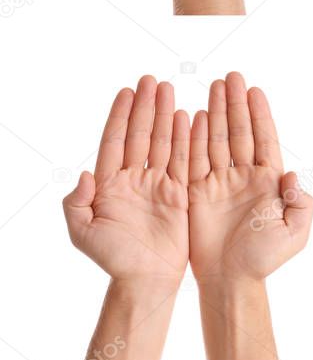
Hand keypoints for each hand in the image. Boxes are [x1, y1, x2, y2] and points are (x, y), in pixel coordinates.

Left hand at [63, 76, 189, 284]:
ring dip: (165, 115)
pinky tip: (189, 117)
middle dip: (145, 107)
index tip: (127, 91)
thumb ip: (77, 203)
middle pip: (141, 135)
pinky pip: (185, 160)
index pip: (115, 142)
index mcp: (109, 184)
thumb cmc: (113, 258)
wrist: (145, 278)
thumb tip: (84, 175)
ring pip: (163, 142)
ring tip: (169, 89)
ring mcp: (158, 184)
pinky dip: (186, 138)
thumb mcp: (83, 232)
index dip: (120, 117)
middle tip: (152, 80)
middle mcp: (134, 179)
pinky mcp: (179, 193)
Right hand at [188, 73, 312, 283]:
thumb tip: (292, 174)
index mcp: (268, 181)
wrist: (231, 281)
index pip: (264, 139)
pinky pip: (194, 159)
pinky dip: (193, 137)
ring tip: (214, 85)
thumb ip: (300, 202)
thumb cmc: (265, 259)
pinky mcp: (198, 192)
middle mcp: (244, 176)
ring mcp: (220, 182)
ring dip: (216, 112)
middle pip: (239, 131)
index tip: (254, 90)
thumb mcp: (295, 232)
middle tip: (231, 76)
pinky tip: (193, 115)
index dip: (259, 114)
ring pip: (217, 139)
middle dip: (236, 103)